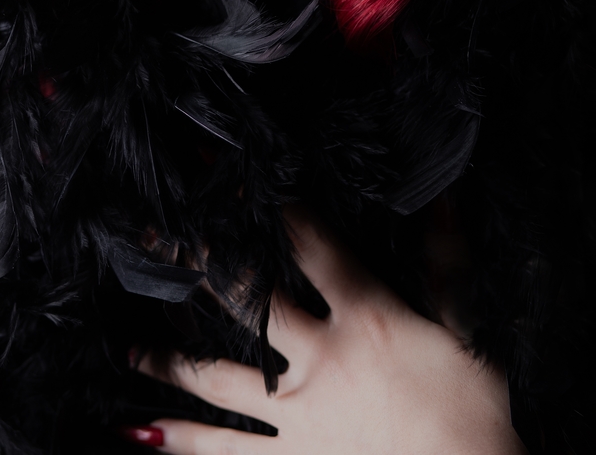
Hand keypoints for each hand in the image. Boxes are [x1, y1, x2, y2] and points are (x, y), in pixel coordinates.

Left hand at [135, 212, 527, 454]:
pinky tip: (141, 436)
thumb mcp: (469, 329)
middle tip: (151, 243)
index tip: (228, 174)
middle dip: (199, 267)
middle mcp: (320, 361)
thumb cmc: (476, 411)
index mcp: (364, 317)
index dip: (270, 205)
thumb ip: (449, 263)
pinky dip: (183, 443)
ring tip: (125, 353)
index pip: (308, 244)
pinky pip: (228, 453)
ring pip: (220, 383)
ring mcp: (300, 418)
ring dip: (169, 364)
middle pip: (248, 302)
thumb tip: (442, 200)